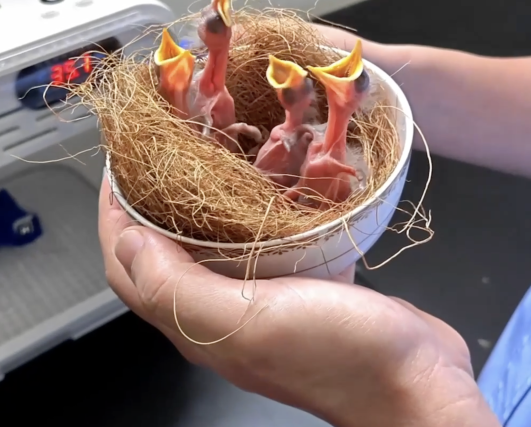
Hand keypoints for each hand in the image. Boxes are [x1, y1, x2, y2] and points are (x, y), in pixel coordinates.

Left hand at [97, 173, 498, 426]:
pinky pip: (266, 242)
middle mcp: (222, 313)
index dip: (113, 213)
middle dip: (152, 199)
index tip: (120, 161)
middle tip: (163, 148)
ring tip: (213, 153)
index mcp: (196, 322)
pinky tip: (275, 183)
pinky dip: (259, 210)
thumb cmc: (337, 356)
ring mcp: (263, 300)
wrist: (417, 382)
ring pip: (215, 243)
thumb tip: (126, 241)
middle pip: (165, 251)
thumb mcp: (246, 319)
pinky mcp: (304, 287)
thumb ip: (177, 286)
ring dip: (204, 200)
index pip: (129, 265)